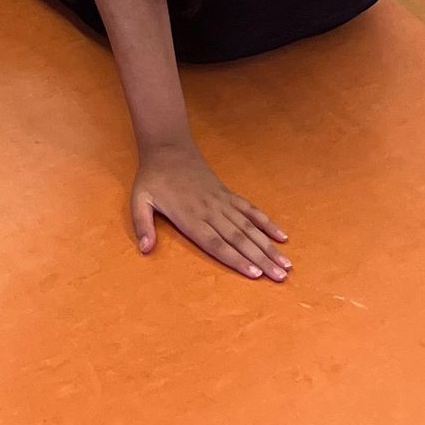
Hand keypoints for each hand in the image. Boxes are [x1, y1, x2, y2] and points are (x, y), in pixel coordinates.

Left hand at [129, 145, 288, 280]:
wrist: (167, 147)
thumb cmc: (153, 178)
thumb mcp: (139, 200)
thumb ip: (142, 225)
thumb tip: (145, 250)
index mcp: (190, 217)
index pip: (216, 243)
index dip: (236, 259)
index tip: (255, 274)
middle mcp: (210, 211)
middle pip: (239, 239)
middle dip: (261, 259)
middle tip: (281, 276)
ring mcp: (222, 201)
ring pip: (249, 227)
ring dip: (268, 246)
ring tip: (286, 263)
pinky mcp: (228, 193)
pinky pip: (250, 209)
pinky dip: (266, 222)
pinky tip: (282, 235)